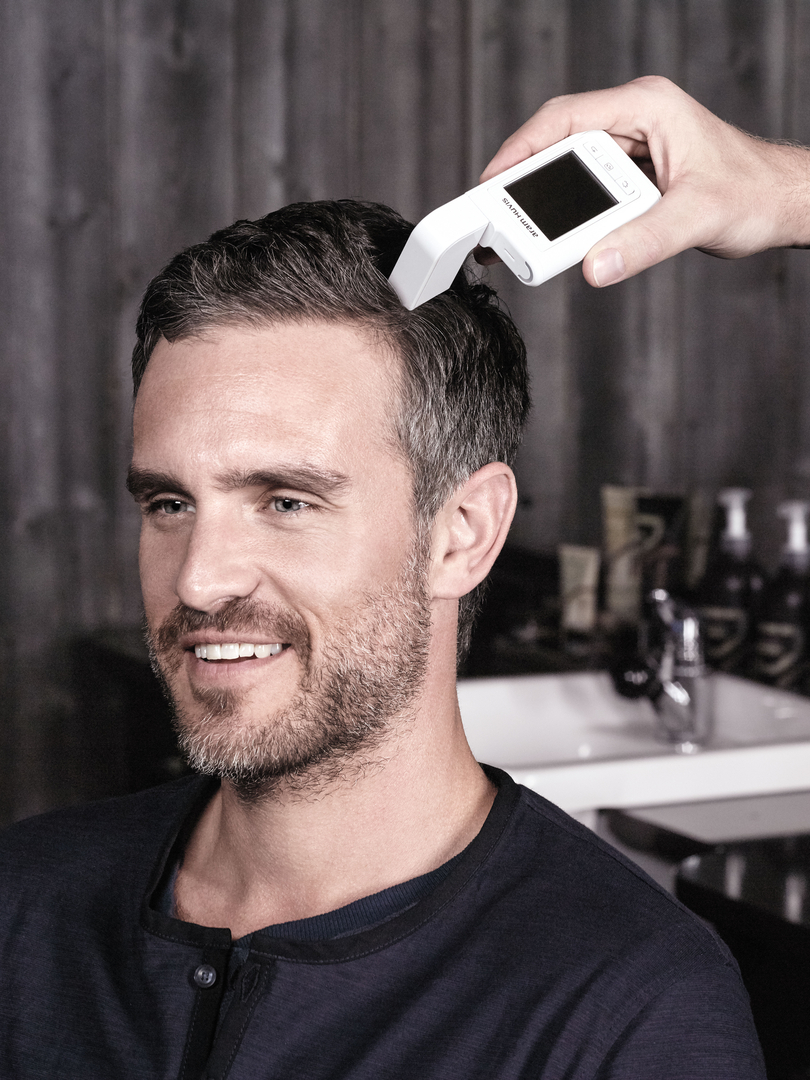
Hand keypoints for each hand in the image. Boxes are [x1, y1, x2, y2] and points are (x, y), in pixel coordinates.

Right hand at [478, 76, 809, 286]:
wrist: (785, 203)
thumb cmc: (754, 194)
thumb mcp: (697, 217)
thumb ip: (645, 242)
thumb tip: (595, 267)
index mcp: (646, 107)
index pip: (564, 119)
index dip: (519, 150)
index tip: (490, 184)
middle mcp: (635, 121)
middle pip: (557, 145)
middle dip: (521, 183)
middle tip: (491, 219)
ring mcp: (633, 148)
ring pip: (569, 170)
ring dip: (542, 204)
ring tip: (513, 236)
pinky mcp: (634, 176)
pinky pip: (588, 193)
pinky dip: (567, 217)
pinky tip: (552, 242)